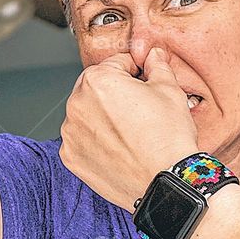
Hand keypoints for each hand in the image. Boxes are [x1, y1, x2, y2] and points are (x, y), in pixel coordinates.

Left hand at [59, 48, 199, 210]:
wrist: (166, 182)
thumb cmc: (168, 136)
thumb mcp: (169, 90)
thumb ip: (157, 66)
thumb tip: (153, 55)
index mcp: (96, 80)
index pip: (116, 64)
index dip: (135, 72)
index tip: (145, 83)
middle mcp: (76, 104)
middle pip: (96, 88)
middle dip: (115, 94)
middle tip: (139, 111)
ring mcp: (70, 133)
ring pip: (86, 115)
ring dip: (102, 118)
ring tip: (130, 132)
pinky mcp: (70, 157)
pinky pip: (81, 141)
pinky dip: (95, 142)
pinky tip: (118, 148)